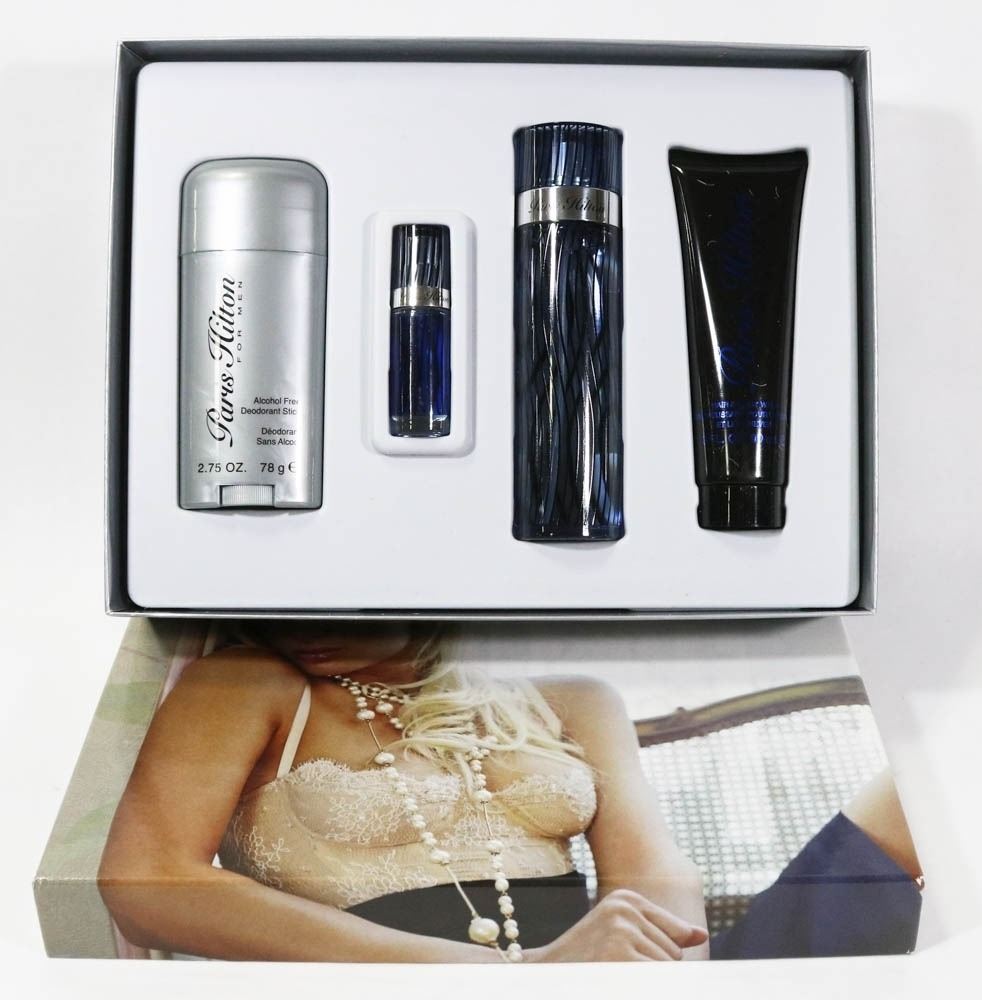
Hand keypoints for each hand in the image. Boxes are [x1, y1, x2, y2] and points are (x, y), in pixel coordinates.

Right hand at [525, 889, 708, 961]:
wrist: (548, 971)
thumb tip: (701, 935)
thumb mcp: (623, 933)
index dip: (659, 959)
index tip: (629, 961)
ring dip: (644, 979)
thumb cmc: (588, 957)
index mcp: (627, 899)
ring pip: (667, 969)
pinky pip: (656, 978)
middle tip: (615, 968)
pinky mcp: (619, 954)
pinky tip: (615, 978)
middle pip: (674, 955)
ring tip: (613, 973)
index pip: (676, 936)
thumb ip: (665, 932)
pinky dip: (642, 984)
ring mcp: (622, 930)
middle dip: (652, 970)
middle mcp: (625, 909)